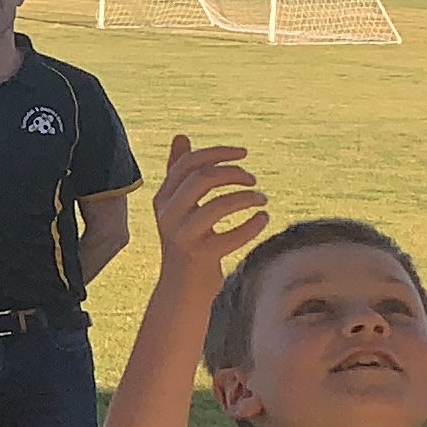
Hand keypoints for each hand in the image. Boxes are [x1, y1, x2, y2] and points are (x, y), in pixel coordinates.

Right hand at [149, 133, 267, 282]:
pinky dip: (253, 224)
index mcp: (162, 199)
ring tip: (261, 200)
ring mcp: (183, 237)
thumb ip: (178, 173)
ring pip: (218, 205)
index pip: (188, 163)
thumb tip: (180, 136)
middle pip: (203, 179)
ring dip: (247, 198)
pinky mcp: (200, 257)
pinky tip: (263, 219)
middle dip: (234, 173)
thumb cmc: (186, 242)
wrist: (181, 290)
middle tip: (253, 180)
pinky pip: (232, 235)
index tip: (244, 154)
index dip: (218, 153)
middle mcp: (168, 215)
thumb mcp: (177, 207)